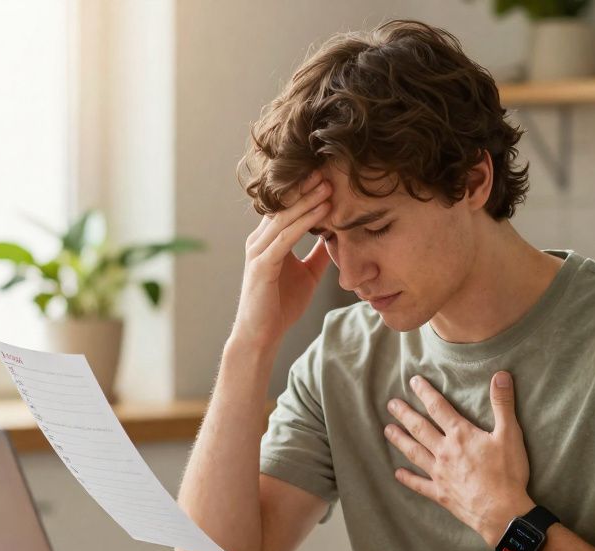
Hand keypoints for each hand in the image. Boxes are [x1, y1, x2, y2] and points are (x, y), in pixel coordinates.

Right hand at [231, 171, 333, 350]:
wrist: (262, 335)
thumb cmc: (281, 306)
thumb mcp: (307, 274)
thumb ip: (317, 254)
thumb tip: (336, 237)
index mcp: (268, 240)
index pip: (286, 207)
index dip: (304, 190)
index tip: (327, 175)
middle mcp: (259, 240)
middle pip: (283, 205)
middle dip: (306, 187)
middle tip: (328, 170)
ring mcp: (258, 251)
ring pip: (285, 218)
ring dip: (308, 200)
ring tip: (329, 185)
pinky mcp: (262, 265)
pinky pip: (286, 238)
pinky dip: (305, 222)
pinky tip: (322, 211)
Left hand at [384, 372, 532, 546]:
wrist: (502, 512)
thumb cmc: (508, 473)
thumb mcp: (510, 434)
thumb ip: (503, 404)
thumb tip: (501, 375)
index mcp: (460, 435)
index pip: (438, 408)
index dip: (425, 392)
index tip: (413, 382)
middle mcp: (445, 451)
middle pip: (420, 428)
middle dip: (404, 414)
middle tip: (391, 404)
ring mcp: (440, 473)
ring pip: (414, 452)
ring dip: (400, 440)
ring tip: (387, 430)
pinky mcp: (440, 494)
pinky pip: (419, 485)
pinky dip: (408, 479)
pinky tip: (397, 473)